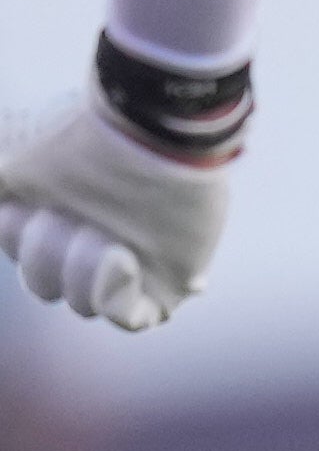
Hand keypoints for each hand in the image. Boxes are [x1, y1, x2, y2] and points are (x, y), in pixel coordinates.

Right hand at [0, 104, 229, 329]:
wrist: (150, 131)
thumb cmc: (82, 141)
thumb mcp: (11, 161)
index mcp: (55, 214)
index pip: (18, 251)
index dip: (14, 237)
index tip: (20, 210)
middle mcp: (90, 239)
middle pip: (44, 285)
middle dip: (45, 254)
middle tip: (66, 218)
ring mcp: (131, 262)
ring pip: (80, 304)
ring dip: (80, 268)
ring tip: (103, 234)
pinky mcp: (171, 280)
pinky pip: (131, 319)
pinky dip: (112, 296)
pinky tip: (119, 259)